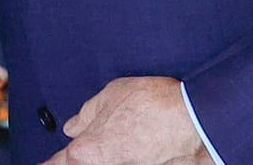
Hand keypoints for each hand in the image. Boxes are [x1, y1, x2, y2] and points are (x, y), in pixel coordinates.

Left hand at [40, 77, 212, 164]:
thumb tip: (73, 125)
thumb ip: (87, 113)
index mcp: (87, 152)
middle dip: (83, 157)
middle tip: (104, 140)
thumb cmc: (154, 106)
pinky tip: (142, 144)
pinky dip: (131, 157)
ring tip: (131, 136)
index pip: (57, 164)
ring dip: (113, 155)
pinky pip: (132, 163)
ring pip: (111, 163)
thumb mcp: (112, 95)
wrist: (195, 123)